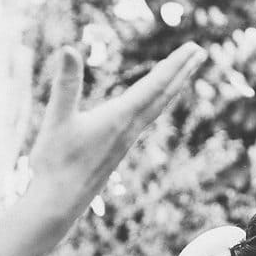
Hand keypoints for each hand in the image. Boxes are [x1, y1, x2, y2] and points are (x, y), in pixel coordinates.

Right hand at [23, 42, 206, 228]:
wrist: (57, 206)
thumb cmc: (54, 165)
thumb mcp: (56, 120)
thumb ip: (65, 84)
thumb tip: (68, 48)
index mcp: (120, 119)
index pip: (154, 86)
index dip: (175, 64)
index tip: (195, 48)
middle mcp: (129, 130)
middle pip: (163, 96)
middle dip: (181, 72)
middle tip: (200, 52)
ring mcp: (124, 142)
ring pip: (155, 109)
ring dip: (170, 88)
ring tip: (183, 73)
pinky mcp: (117, 151)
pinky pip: (144, 120)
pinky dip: (154, 105)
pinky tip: (151, 105)